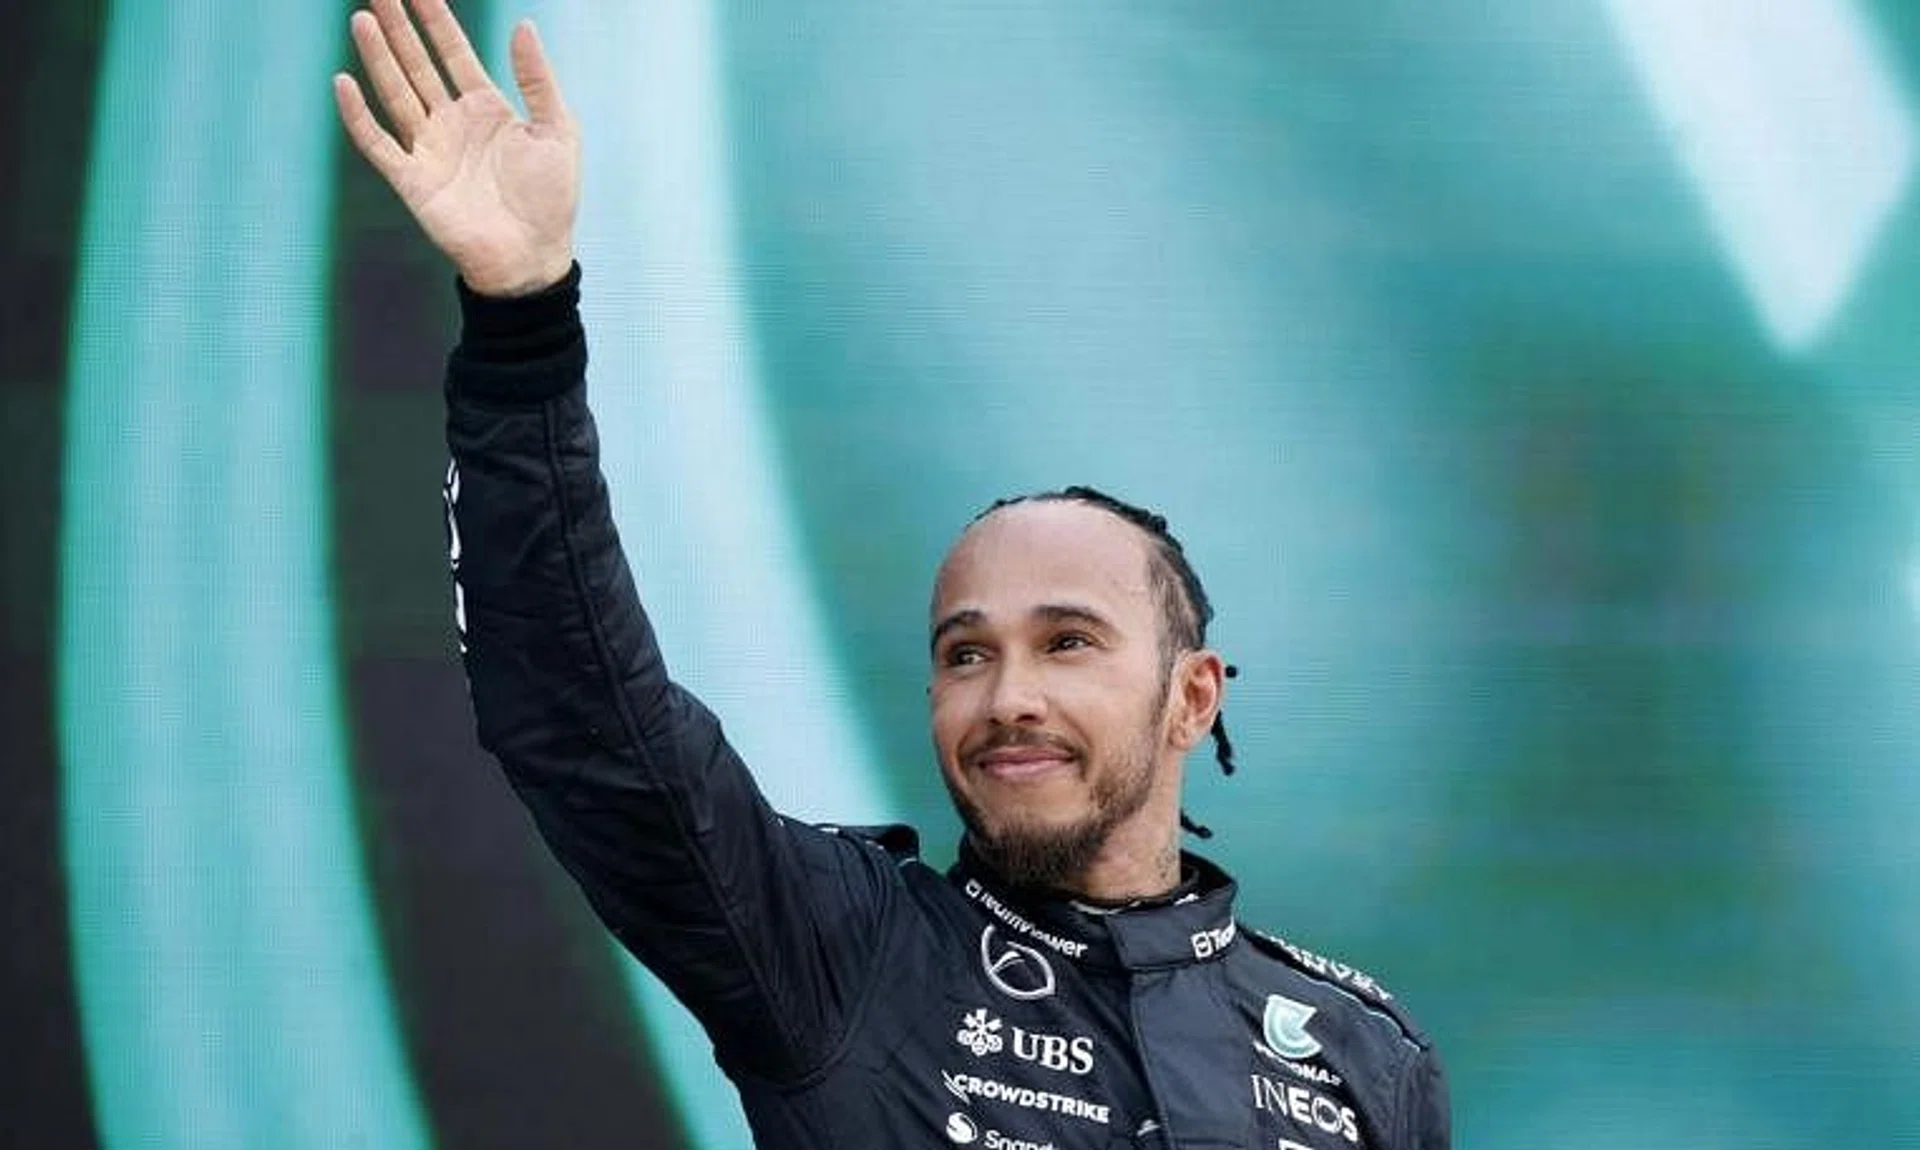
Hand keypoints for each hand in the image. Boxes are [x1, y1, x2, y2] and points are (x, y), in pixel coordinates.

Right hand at [334, 0, 578, 296]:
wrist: (532, 258)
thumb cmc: (551, 199)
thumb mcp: (556, 130)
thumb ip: (537, 79)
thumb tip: (524, 25)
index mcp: (487, 109)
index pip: (454, 54)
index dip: (437, 21)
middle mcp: (453, 124)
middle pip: (417, 65)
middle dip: (398, 29)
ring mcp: (430, 150)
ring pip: (396, 93)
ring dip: (378, 58)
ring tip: (362, 20)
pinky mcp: (412, 180)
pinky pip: (378, 143)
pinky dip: (359, 116)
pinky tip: (344, 83)